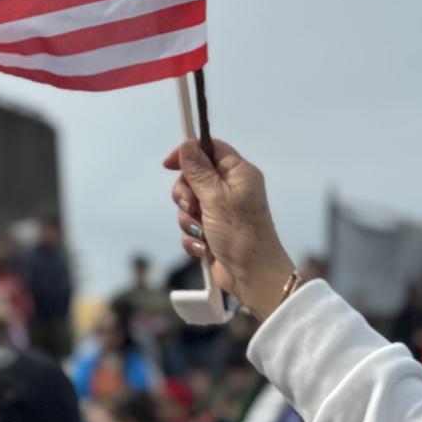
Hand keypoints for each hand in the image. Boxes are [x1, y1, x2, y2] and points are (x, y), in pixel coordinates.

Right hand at [162, 137, 296, 319]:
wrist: (252, 276)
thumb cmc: (241, 234)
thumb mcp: (215, 197)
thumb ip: (198, 170)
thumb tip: (188, 145)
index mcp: (238, 174)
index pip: (210, 148)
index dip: (189, 153)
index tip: (170, 165)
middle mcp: (231, 189)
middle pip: (193, 177)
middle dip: (186, 195)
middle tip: (192, 206)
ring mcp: (222, 211)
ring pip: (189, 204)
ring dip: (189, 220)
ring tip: (202, 232)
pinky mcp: (214, 231)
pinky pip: (192, 225)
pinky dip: (193, 237)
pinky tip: (204, 247)